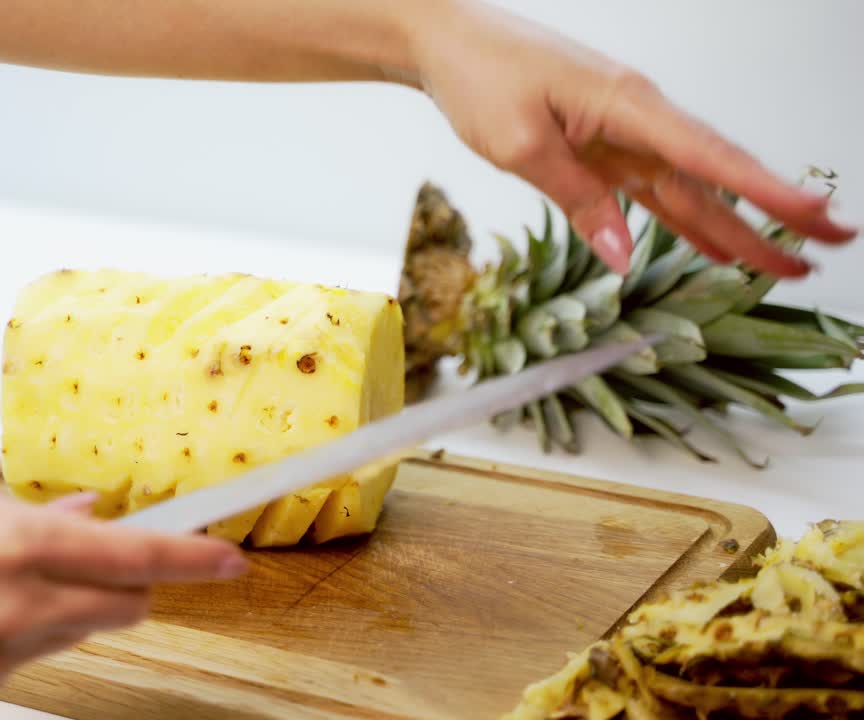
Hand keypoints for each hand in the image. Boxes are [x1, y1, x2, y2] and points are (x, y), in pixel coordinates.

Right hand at [0, 468, 245, 707]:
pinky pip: (24, 657)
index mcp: (15, 544)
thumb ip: (17, 504)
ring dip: (68, 604)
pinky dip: (19, 630)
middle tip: (101, 560)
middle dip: (131, 586)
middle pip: (124, 608)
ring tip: (3, 576)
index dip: (194, 559)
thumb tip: (75, 512)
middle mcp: (19, 605)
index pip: (135, 558)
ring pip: (76, 632)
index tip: (228, 558)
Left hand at [407, 0, 856, 275]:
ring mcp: (621, 131)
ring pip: (688, 188)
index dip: (765, 191)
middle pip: (714, 177)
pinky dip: (682, 219)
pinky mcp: (600, 144)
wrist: (448, 44)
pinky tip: (713, 245)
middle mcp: (637, 116)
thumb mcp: (522, 145)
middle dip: (771, 216)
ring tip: (783, 262)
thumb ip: (578, 199)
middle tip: (828, 247)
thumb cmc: (481, 78)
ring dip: (735, 226)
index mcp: (628, 105)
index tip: (813, 215)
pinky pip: (651, 188)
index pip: (710, 156)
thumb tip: (626, 256)